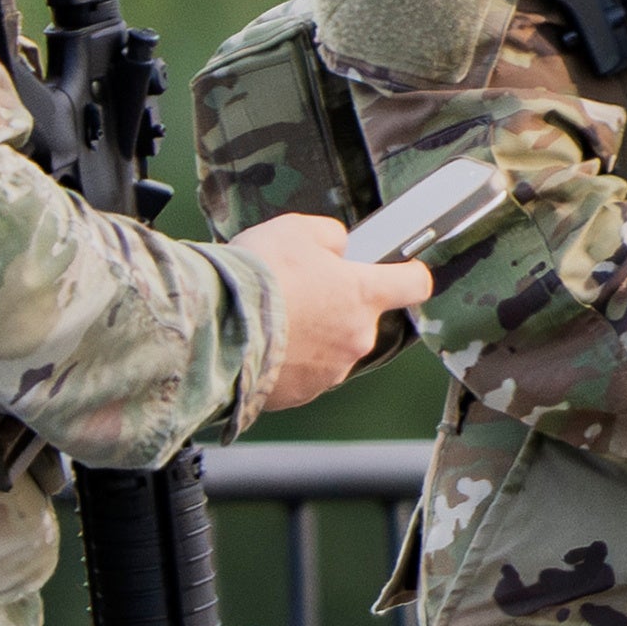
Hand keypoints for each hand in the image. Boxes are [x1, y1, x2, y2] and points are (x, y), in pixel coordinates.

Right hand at [233, 214, 436, 416]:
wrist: (212, 327)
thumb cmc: (256, 277)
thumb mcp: (296, 230)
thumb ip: (331, 236)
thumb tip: (339, 247)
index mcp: (363, 296)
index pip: (414, 284)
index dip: (410, 274)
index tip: (407, 271)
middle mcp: (355, 338)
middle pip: (360, 318)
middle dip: (335, 305)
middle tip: (297, 290)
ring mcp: (329, 372)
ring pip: (329, 347)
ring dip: (308, 334)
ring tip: (270, 317)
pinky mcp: (300, 395)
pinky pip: (301, 373)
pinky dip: (286, 359)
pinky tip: (260, 342)